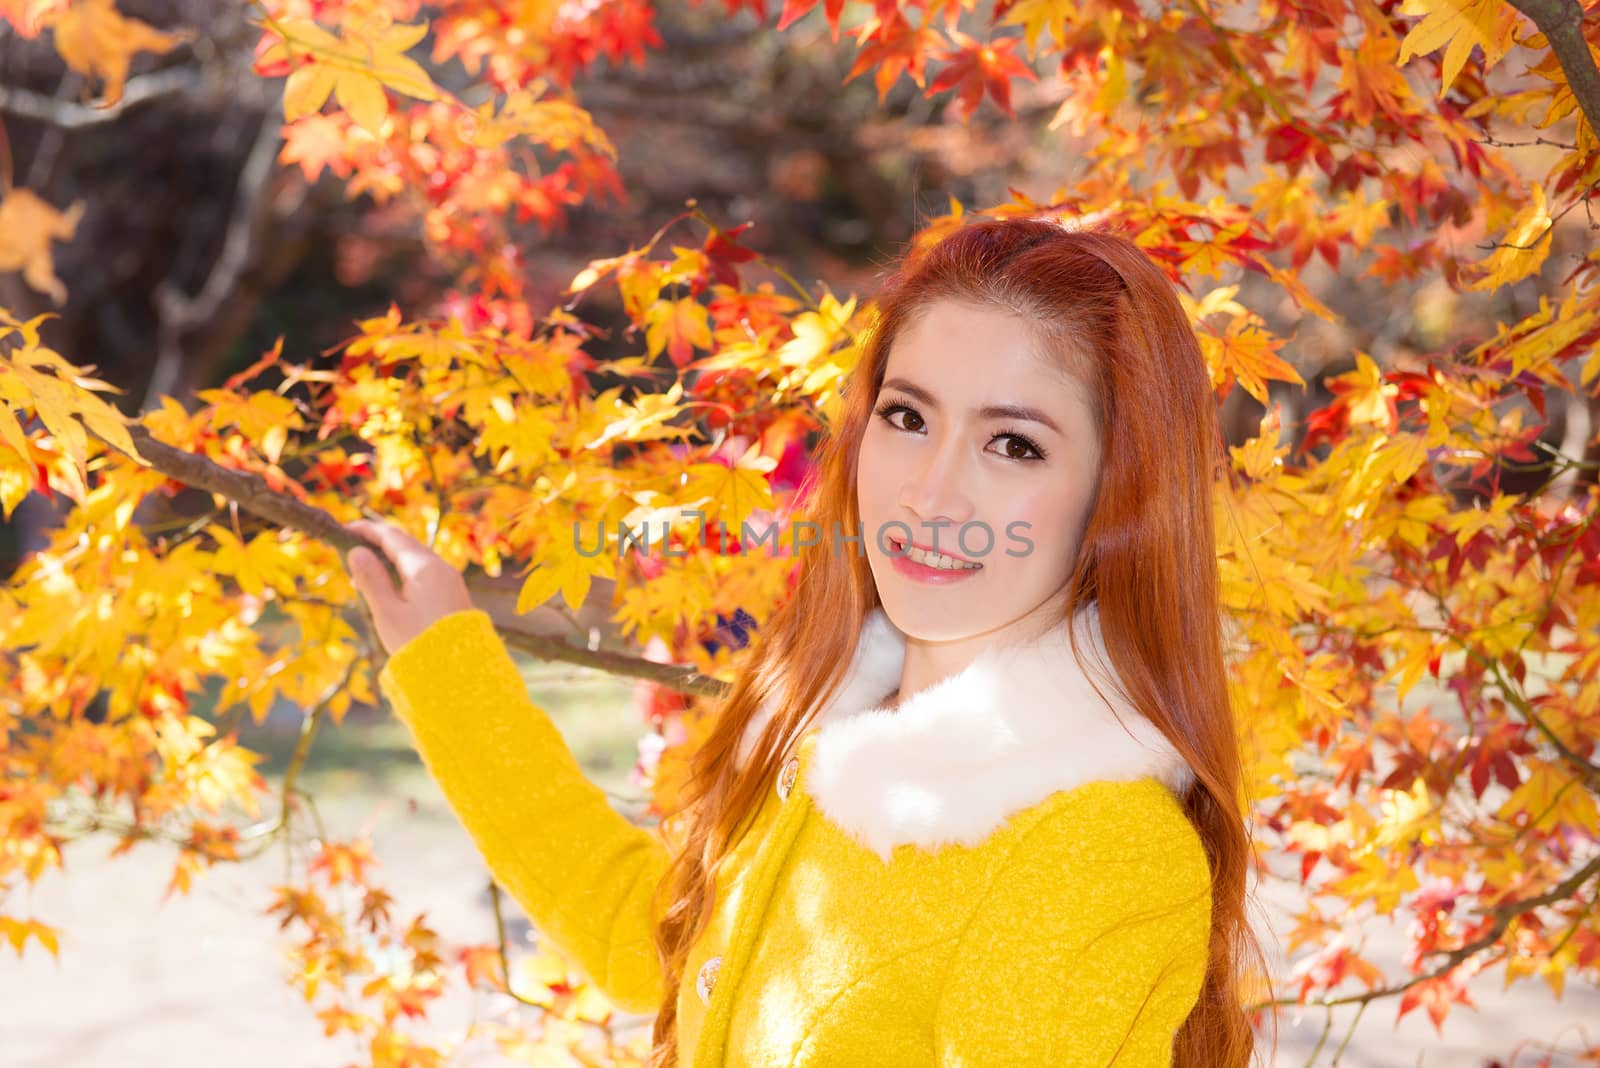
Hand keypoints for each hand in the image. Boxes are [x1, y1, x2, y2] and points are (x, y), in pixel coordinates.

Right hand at [343, 517, 474, 655]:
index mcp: (424, 567)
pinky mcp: (453, 594)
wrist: (460, 672)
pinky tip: (388, 587)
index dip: (366, 530)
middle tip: (350, 550)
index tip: (344, 529)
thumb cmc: (419, 644)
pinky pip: (425, 572)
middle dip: (377, 543)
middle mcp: (441, 567)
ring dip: (390, 559)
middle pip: (406, 543)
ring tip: (363, 573)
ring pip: (416, 558)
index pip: (392, 536)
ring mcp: (450, 580)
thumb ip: (371, 580)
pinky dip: (403, 571)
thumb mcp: (387, 613)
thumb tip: (357, 552)